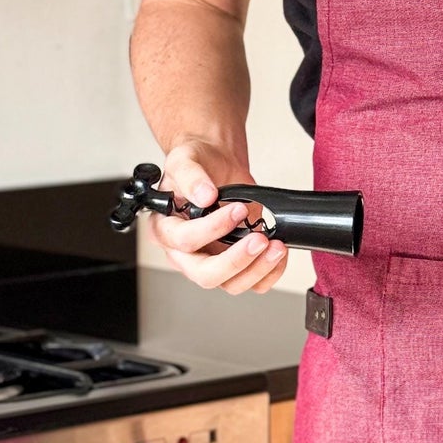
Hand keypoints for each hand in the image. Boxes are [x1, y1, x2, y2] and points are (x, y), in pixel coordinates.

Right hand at [147, 138, 288, 294]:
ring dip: (257, 269)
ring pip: (230, 284)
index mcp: (165, 229)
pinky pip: (252, 282)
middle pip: (205, 274)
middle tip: (259, 239)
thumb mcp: (185, 159)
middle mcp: (184, 252)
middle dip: (236, 260)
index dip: (212, 229)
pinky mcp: (233, 264)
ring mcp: (210, 260)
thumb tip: (204, 196)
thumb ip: (190, 176)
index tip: (237, 210)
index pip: (184, 241)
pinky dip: (269, 273)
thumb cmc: (196, 165)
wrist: (217, 165)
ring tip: (275, 246)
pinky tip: (277, 254)